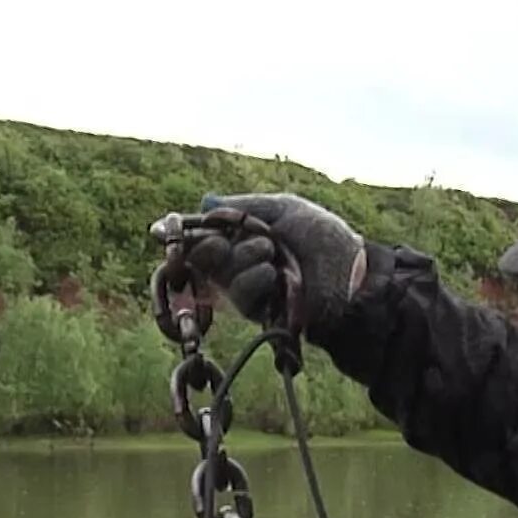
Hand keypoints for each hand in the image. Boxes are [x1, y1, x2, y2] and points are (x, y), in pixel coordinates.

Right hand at [182, 193, 367, 334]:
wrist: (352, 272)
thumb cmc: (324, 237)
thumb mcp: (282, 208)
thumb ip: (241, 206)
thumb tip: (201, 205)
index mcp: (243, 235)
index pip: (200, 235)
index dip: (181, 233)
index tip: (165, 229)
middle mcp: (239, 263)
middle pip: (201, 256)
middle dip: (211, 245)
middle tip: (228, 241)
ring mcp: (246, 288)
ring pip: (220, 275)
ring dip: (243, 259)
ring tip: (272, 253)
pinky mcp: (257, 311)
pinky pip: (237, 295)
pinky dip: (252, 279)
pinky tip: (271, 273)